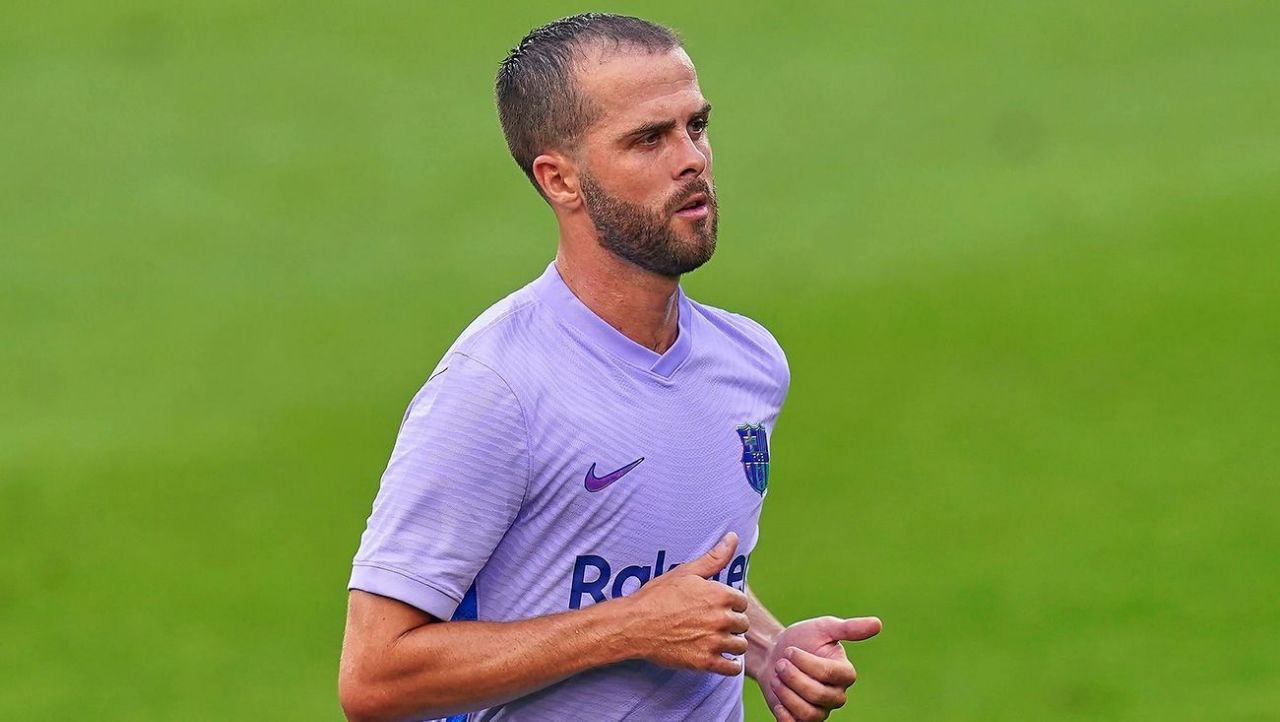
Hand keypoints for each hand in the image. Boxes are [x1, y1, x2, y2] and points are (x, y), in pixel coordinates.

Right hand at [623, 532, 749, 675]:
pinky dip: (730, 665)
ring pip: (739, 646)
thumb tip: (733, 537)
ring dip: (732, 644)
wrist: (635, 625)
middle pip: (743, 624)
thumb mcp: (686, 572)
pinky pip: (732, 668)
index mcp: (719, 594)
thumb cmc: (658, 596)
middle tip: (713, 623)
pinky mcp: (705, 662)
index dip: (730, 604)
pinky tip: (720, 658)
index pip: (742, 602)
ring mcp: (714, 642)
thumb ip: (714, 557)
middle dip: (731, 623)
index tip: (717, 607)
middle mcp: (721, 618)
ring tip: (716, 640)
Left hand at [759, 616, 880, 721]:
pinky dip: (784, 713)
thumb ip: (849, 628)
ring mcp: (821, 710)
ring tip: (776, 677)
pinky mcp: (802, 720)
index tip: (790, 650)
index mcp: (845, 673)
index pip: (829, 674)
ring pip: (808, 713)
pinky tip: (777, 697)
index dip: (806, 663)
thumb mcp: (824, 628)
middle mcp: (836, 695)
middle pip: (818, 695)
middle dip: (794, 678)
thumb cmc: (802, 639)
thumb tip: (878, 624)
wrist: (773, 654)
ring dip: (786, 693)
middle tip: (780, 664)